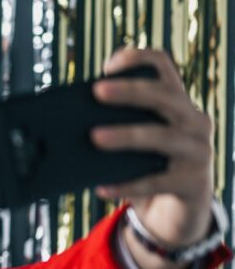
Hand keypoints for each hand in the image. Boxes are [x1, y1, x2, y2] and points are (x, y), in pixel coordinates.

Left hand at [91, 47, 215, 268]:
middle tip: (97, 91)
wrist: (178, 210)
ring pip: (162, 137)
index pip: (164, 67)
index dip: (139, 59)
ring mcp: (198, 151)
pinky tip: (101, 188)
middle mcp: (194, 121)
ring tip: (95, 137)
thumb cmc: (150, 168)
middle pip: (164, 96)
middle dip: (130, 91)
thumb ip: (116, 127)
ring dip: (127, 135)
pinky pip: (156, 182)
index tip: (107, 66)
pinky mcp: (193, 182)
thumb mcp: (136, 143)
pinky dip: (127, 184)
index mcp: (177, 104)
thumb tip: (70, 126)